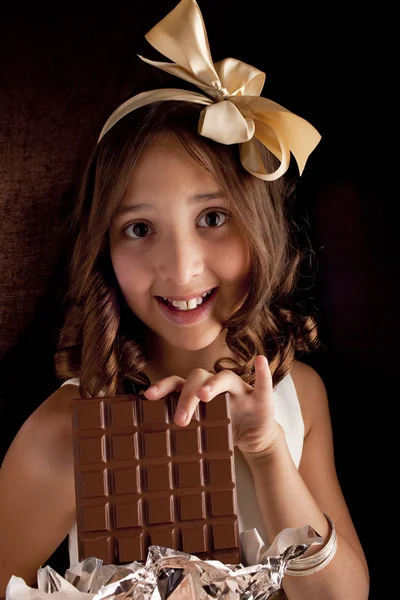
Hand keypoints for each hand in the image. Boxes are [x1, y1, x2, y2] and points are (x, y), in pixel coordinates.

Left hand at [143, 355, 278, 455]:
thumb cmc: (225, 430)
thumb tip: (153, 441)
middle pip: (198, 378)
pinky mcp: (262, 399)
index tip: (148, 395)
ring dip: (213, 384)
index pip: (177, 383)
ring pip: (225, 378)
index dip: (163, 386)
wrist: (255, 441)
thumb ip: (185, 426)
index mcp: (200, 392)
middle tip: (180, 420)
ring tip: (203, 395)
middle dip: (187, 397)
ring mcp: (240, 390)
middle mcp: (218, 385)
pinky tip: (260, 361)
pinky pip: (263, 384)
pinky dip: (262, 372)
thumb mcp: (203, 429)